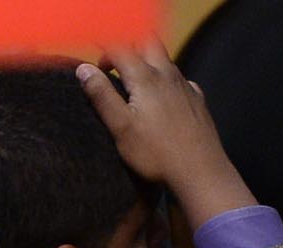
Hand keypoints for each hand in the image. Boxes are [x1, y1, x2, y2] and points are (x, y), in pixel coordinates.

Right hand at [76, 43, 257, 225]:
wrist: (199, 169)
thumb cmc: (156, 153)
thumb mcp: (120, 127)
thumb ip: (101, 96)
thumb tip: (84, 69)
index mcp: (144, 78)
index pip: (120, 48)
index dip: (104, 50)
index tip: (96, 65)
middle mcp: (166, 74)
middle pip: (147, 41)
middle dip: (129, 47)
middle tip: (115, 67)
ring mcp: (184, 85)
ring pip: (164, 59)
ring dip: (147, 62)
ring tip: (134, 86)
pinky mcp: (196, 99)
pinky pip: (180, 79)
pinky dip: (166, 80)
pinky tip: (162, 99)